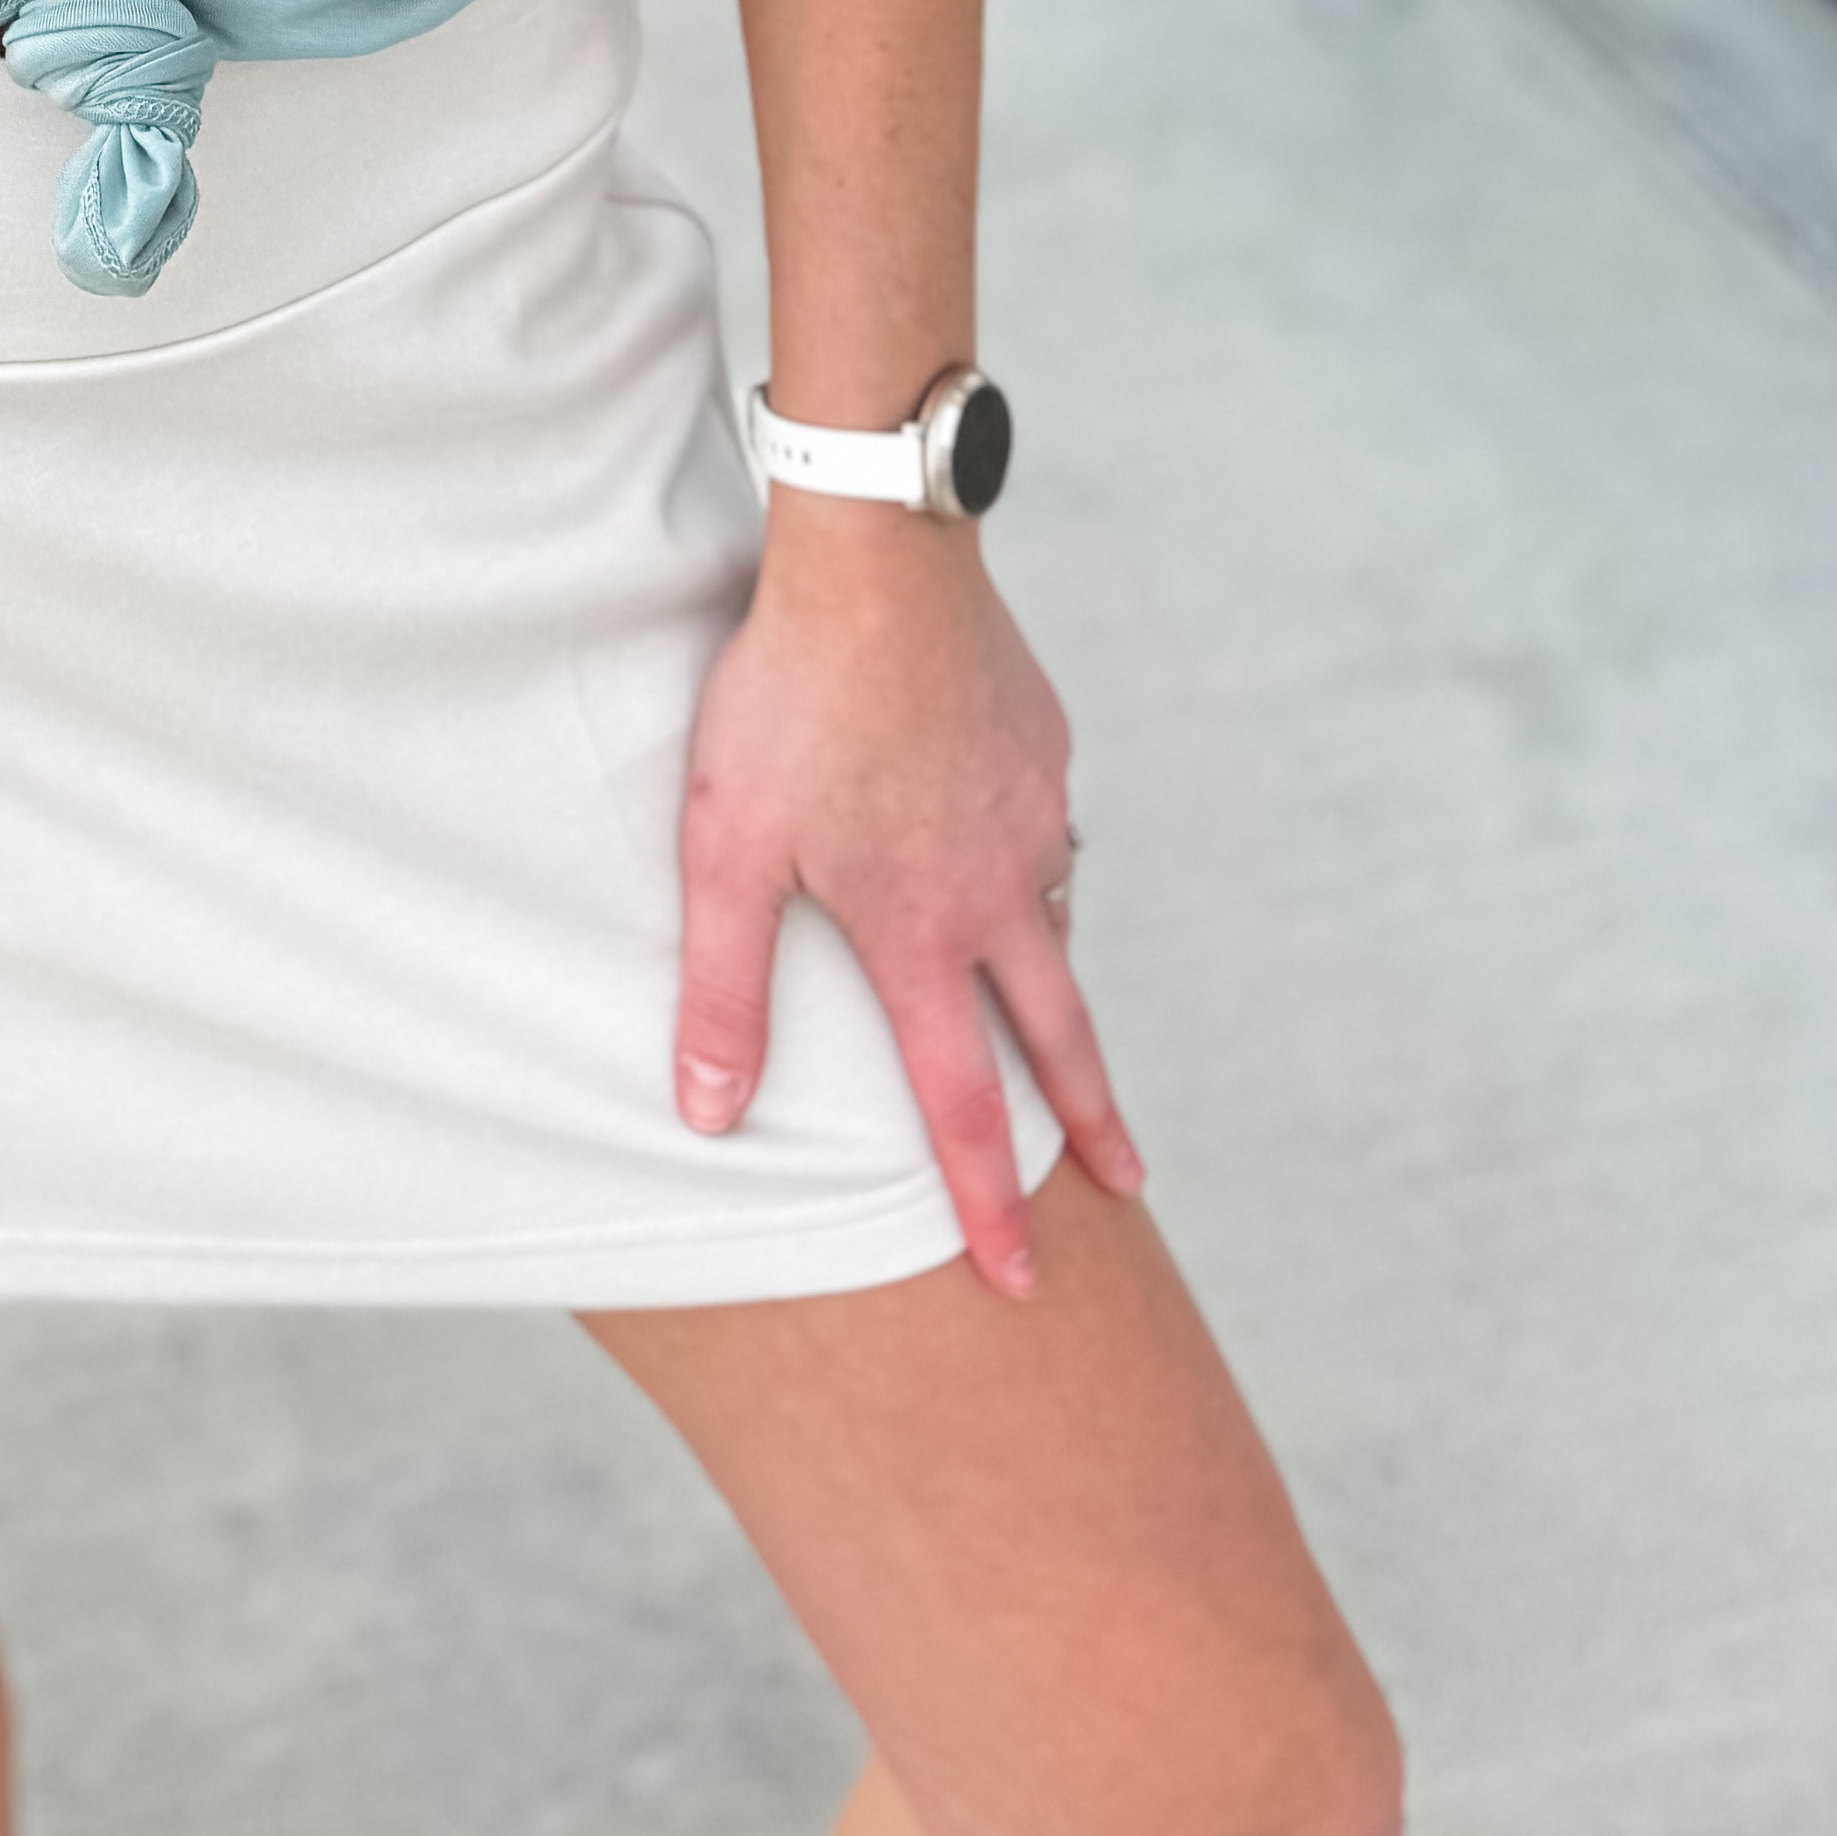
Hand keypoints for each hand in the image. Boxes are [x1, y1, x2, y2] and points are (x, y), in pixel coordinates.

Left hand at [669, 513, 1145, 1296]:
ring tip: (1053, 1023)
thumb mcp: (729, 852)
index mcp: (922, 929)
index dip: (988, 1197)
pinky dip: (1035, 867)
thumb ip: (722, 989)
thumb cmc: (787, 702)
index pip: (962, 1100)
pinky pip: (1046, 828)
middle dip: (1089, 1122)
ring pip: (1056, 921)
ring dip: (1060, 985)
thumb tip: (711, 1115)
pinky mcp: (1042, 741)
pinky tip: (1006, 846)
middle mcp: (1000, 886)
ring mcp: (1034, 810)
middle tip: (1125, 1185)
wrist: (879, 558)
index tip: (1019, 1277)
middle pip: (1059, 1034)